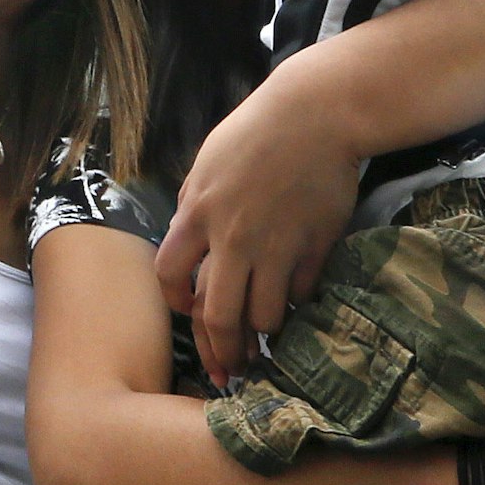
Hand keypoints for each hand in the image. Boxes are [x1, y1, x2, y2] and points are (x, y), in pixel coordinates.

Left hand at [153, 65, 364, 384]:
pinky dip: (296, 305)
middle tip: (228, 370)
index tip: (189, 310)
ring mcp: (276, 246)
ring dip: (262, 334)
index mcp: (197, 212)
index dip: (177, 302)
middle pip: (217, 315)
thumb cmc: (256, 133)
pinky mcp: (314, 248)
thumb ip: (195, 207)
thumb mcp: (208, 163)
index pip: (170, 276)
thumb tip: (189, 247)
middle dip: (220, 351)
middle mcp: (232, 236)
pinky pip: (300, 295)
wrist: (315, 114)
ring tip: (265, 340)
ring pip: (263, 317)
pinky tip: (295, 304)